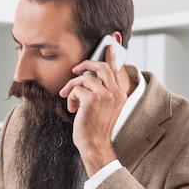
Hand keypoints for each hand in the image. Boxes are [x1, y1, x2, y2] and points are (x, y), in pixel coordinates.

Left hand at [58, 45, 127, 175]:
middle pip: (100, 66)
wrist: (95, 145)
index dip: (112, 56)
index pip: (116, 69)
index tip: (110, 43)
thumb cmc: (96, 128)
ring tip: (68, 97)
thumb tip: (90, 78)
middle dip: (85, 64)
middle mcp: (115, 92)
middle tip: (75, 71)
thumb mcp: (104, 108)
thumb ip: (102, 92)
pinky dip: (70, 97)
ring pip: (85, 77)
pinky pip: (76, 88)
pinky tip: (71, 108)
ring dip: (72, 86)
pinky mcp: (91, 99)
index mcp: (120, 94)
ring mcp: (105, 95)